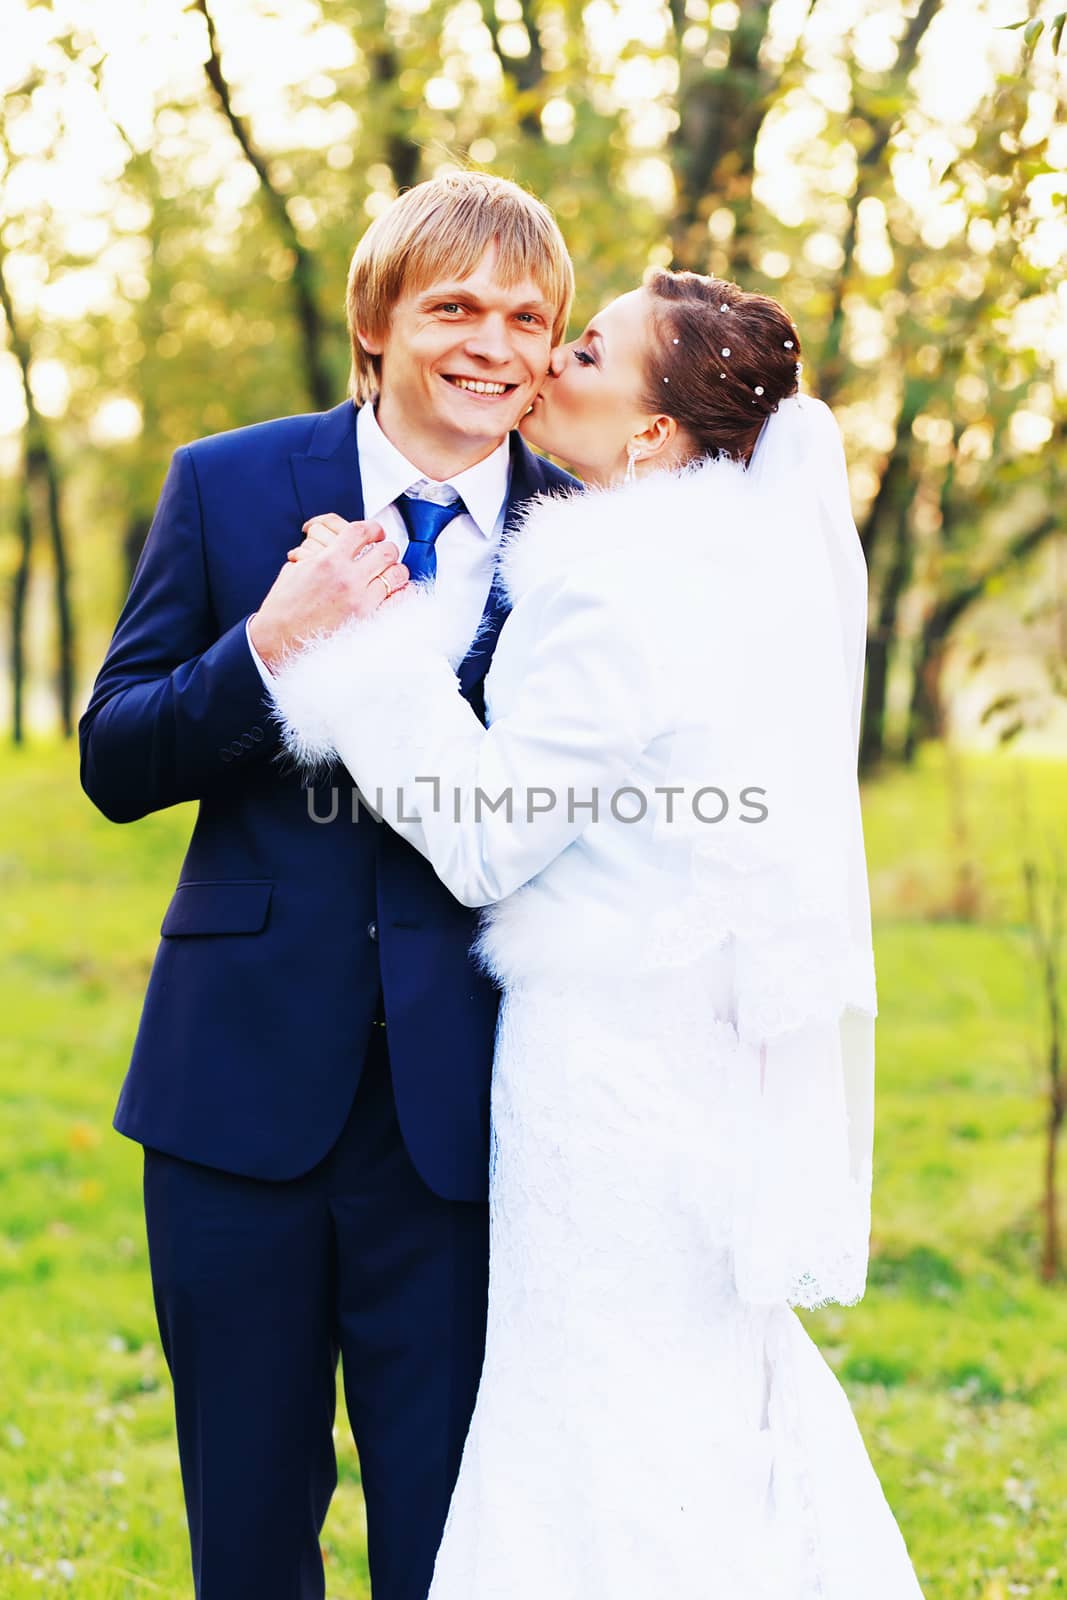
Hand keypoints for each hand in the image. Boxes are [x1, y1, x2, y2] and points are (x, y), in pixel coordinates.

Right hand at [249, 515, 409, 671]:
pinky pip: (399, 601)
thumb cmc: (284, 607)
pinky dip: (403, 593)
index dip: (373, 528)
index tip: (375, 533)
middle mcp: (348, 578)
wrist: (278, 639)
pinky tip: (396, 592)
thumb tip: (335, 547)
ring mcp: (360, 600)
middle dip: (386, 548)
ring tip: (389, 573)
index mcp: (328, 560)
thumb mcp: (295, 569)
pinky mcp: (367, 620)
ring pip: (397, 573)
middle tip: (383, 554)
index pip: (362, 530)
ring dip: (395, 570)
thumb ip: (319, 553)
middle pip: (386, 550)